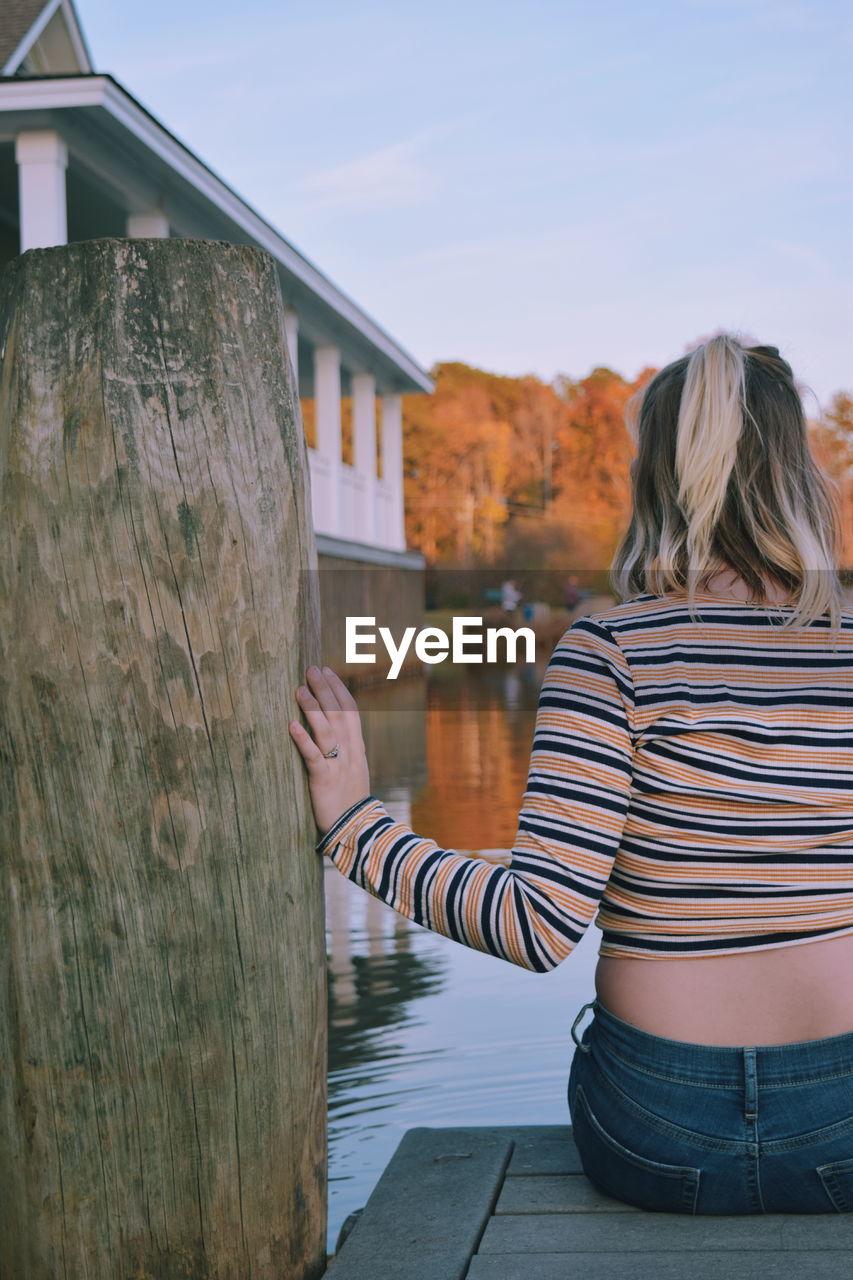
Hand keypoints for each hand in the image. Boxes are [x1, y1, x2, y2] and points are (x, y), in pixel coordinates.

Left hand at [288, 665, 371, 835]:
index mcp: (357, 747)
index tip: (327, 671)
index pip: (350, 711)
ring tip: (299, 689)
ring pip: (326, 730)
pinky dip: (303, 740)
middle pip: (338, 714)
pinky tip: (292, 725)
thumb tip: (335, 730)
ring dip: (312, 708)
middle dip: (325, 689)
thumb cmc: (351, 801)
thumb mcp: (354, 770)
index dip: (339, 689)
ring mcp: (337, 765)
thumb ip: (346, 749)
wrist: (358, 830)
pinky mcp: (323, 780)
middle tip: (311, 669)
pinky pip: (314, 756)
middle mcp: (349, 752)